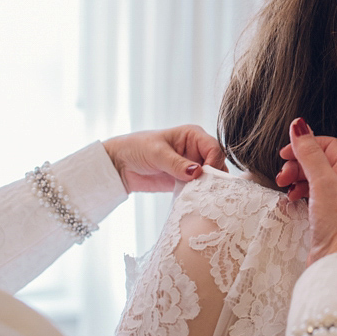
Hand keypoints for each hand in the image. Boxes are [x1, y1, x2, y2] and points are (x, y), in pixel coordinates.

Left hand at [103, 124, 226, 192]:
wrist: (119, 165)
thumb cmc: (136, 148)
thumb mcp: (156, 153)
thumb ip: (177, 163)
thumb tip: (198, 172)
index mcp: (193, 135)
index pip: (214, 148)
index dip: (214, 162)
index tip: (206, 176)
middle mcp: (197, 150)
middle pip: (217, 163)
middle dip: (214, 176)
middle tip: (206, 189)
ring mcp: (192, 166)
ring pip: (210, 178)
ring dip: (207, 187)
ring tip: (201, 196)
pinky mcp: (185, 181)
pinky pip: (199, 188)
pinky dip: (199, 194)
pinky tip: (194, 200)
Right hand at [276, 118, 336, 265]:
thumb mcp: (322, 182)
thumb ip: (310, 153)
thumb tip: (299, 125)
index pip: (330, 145)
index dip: (307, 144)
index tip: (286, 151)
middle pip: (320, 161)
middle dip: (298, 163)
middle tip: (282, 173)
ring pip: (314, 179)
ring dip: (296, 178)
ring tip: (284, 186)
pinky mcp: (328, 218)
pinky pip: (311, 196)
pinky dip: (299, 193)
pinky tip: (291, 199)